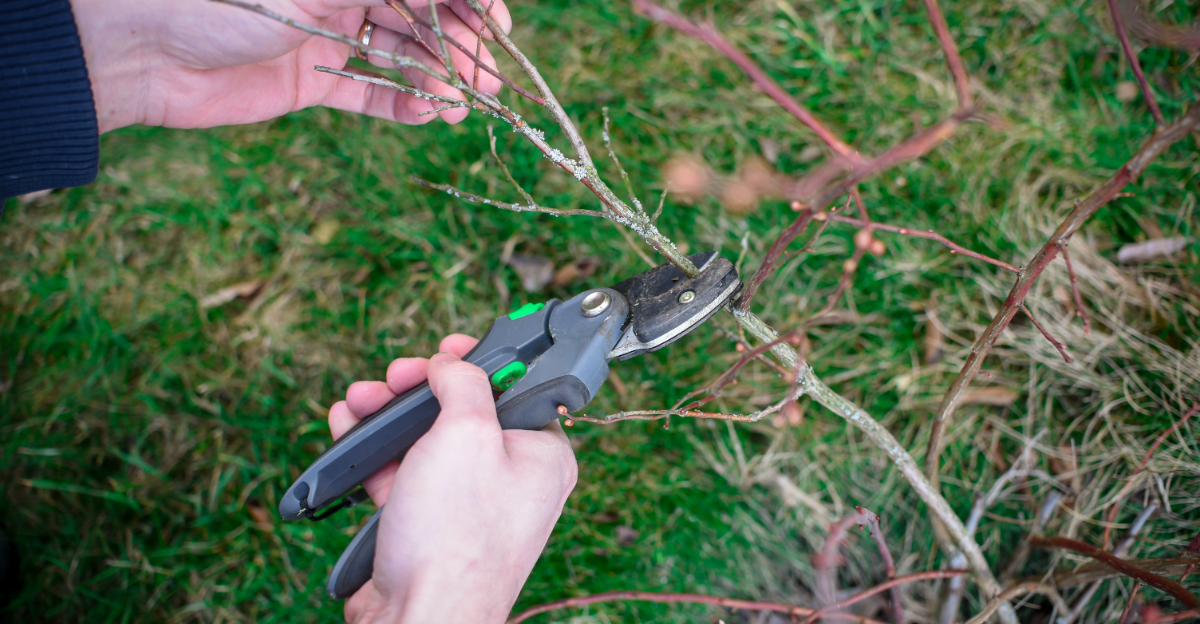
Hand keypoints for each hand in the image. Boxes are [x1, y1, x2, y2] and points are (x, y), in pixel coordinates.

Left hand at [68, 0, 511, 131]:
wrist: (135, 46)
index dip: (466, 0)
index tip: (499, 25)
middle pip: (419, 14)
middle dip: (460, 44)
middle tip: (491, 79)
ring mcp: (322, 33)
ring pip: (399, 54)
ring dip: (439, 78)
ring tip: (468, 106)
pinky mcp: (304, 80)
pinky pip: (364, 91)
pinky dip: (400, 104)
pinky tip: (430, 115)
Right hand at [327, 334, 578, 623]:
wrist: (419, 616)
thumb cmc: (455, 534)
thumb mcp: (466, 433)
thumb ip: (463, 383)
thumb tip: (452, 364)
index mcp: (542, 456)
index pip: (517, 389)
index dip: (481, 362)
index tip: (449, 348)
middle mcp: (512, 480)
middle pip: (465, 412)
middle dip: (421, 388)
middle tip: (394, 376)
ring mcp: (468, 505)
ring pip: (428, 441)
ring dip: (389, 414)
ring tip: (359, 398)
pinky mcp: (429, 525)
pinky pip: (403, 474)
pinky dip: (376, 450)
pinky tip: (350, 426)